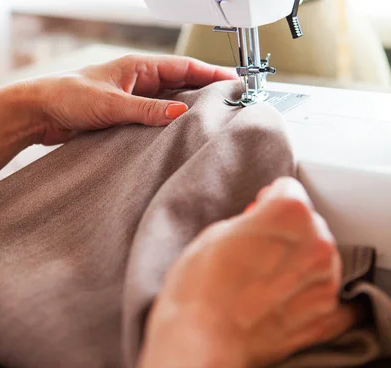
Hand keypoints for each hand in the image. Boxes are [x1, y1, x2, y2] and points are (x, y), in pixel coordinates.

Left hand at [27, 54, 235, 145]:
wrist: (40, 111)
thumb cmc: (68, 95)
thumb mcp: (112, 104)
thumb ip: (147, 109)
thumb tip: (182, 112)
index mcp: (139, 66)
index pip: (184, 67)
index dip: (211, 73)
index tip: (234, 81)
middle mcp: (140, 79)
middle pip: (182, 83)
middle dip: (207, 90)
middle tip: (232, 101)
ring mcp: (135, 96)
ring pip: (171, 100)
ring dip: (190, 107)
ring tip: (214, 118)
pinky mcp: (128, 113)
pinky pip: (157, 115)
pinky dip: (171, 121)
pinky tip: (182, 132)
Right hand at [140, 178, 360, 367]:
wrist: (201, 342)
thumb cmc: (199, 288)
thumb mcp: (216, 232)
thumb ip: (251, 221)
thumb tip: (260, 225)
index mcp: (289, 213)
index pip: (288, 189)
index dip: (268, 199)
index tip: (259, 209)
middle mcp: (316, 243)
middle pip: (309, 222)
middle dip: (288, 230)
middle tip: (258, 247)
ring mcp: (325, 283)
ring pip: (320, 257)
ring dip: (301, 261)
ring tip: (267, 277)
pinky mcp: (324, 318)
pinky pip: (333, 298)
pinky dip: (316, 295)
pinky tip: (295, 298)